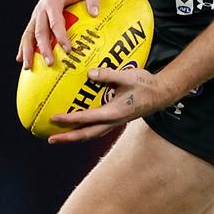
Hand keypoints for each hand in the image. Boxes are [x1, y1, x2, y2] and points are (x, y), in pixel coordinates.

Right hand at [17, 0, 98, 67]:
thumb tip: (95, 14)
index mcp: (53, 2)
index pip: (56, 22)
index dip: (61, 36)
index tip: (68, 50)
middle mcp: (41, 9)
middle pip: (40, 31)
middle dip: (43, 48)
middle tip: (50, 63)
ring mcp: (36, 15)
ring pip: (28, 34)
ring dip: (27, 51)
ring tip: (27, 67)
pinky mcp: (35, 19)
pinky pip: (27, 34)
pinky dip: (23, 47)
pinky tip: (20, 60)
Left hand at [48, 66, 168, 143]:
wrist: (162, 93)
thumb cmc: (145, 84)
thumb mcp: (127, 76)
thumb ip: (108, 75)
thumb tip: (89, 73)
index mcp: (114, 112)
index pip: (87, 118)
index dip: (69, 119)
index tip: (54, 118)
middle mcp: (113, 121)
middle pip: (87, 134)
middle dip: (68, 138)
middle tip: (51, 140)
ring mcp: (115, 122)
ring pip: (92, 134)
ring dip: (75, 136)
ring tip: (60, 137)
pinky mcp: (117, 119)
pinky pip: (97, 128)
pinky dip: (85, 129)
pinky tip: (78, 125)